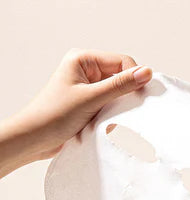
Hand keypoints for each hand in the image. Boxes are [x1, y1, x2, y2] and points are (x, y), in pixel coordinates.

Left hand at [0, 49, 151, 176]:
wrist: (33, 140)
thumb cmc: (53, 116)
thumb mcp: (91, 98)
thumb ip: (120, 85)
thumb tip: (147, 72)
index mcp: (83, 59)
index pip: (122, 61)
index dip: (134, 77)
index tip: (140, 96)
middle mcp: (86, 70)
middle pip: (122, 75)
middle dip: (127, 92)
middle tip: (127, 108)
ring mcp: (88, 86)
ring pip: (118, 91)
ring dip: (120, 104)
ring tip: (113, 115)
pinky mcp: (90, 102)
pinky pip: (112, 103)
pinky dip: (115, 112)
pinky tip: (109, 121)